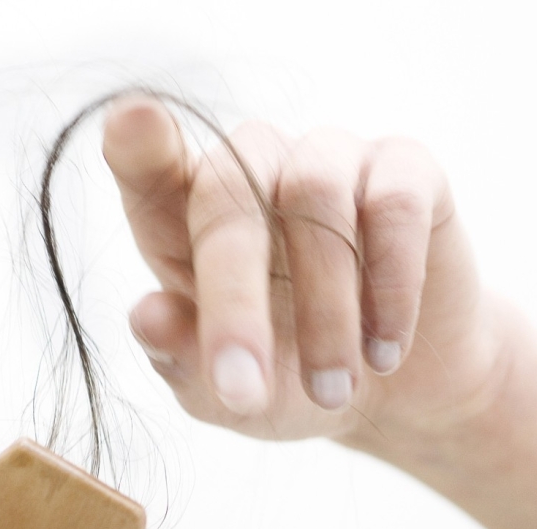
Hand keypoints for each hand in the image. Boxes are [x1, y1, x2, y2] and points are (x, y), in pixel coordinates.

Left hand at [103, 96, 507, 444]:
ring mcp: (327, 159)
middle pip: (226, 193)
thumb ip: (180, 357)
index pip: (147, 163)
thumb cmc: (285, 381)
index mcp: (181, 216)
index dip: (138, 141)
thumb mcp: (224, 394)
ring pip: (316, 194)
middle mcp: (250, 168)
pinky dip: (391, 285)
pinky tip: (385, 349)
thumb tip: (147, 315)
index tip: (130, 122)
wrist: (397, 397)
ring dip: (325, 309)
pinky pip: (395, 203)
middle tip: (244, 389)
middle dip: (232, 301)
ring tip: (331, 391)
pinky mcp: (406, 169)